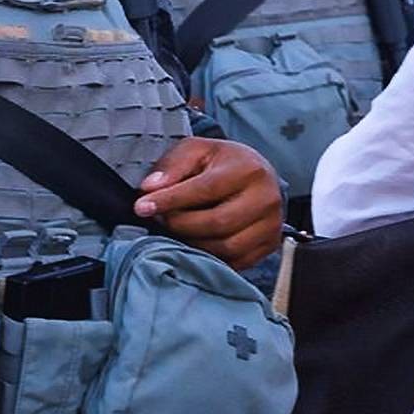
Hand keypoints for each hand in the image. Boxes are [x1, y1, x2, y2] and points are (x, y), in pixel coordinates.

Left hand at [135, 137, 283, 268]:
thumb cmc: (223, 163)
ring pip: (225, 247)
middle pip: (216, 223)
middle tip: (162, 219)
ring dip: (193, 242)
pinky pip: (234, 262)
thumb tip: (149, 188)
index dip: (171, 200)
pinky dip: (209, 256)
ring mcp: (271, 225)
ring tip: (179, 229)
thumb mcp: (196, 151)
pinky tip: (196, 242)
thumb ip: (172, 166)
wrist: (257, 176)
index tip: (142, 206)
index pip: (205, 189)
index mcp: (248, 169)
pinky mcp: (269, 246)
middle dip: (180, 224)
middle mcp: (266, 198)